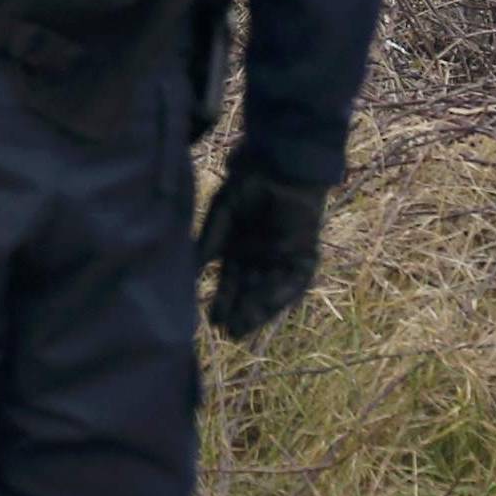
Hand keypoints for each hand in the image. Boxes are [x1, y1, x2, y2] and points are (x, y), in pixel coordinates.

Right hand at [195, 159, 328, 340]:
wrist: (280, 162)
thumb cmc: (249, 182)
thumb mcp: (222, 213)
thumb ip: (210, 241)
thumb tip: (192, 271)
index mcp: (240, 248)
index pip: (230, 283)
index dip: (223, 302)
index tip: (212, 322)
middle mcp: (260, 257)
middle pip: (249, 292)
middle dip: (240, 312)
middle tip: (228, 333)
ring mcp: (282, 257)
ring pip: (270, 291)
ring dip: (258, 309)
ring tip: (243, 328)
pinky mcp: (303, 254)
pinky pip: (294, 281)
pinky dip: (281, 294)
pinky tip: (266, 306)